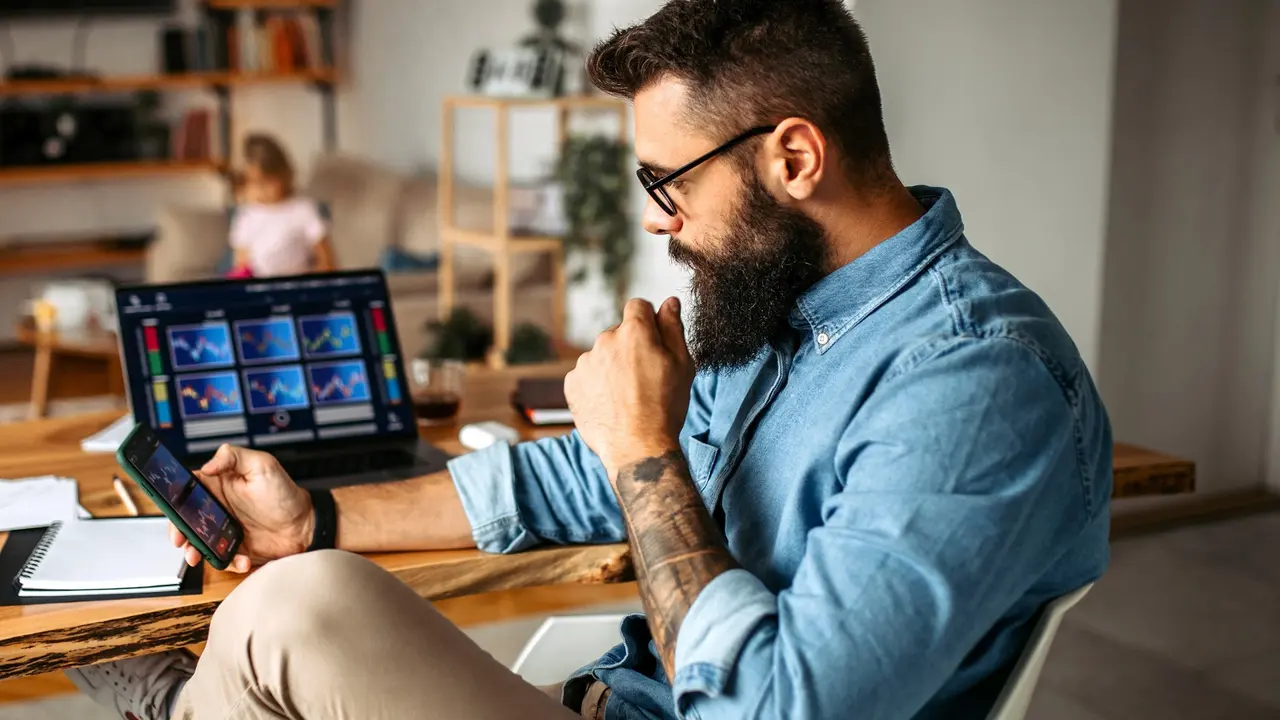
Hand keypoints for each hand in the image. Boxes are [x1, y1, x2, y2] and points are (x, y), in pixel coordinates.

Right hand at [168, 444, 312, 572]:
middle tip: (181, 539)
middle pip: (186, 519)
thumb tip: (208, 464)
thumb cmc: (286, 493)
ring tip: (198, 556)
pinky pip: (221, 558)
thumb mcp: (263, 465)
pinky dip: (227, 561)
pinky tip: (241, 559)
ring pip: (198, 542)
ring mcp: (224, 530)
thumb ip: (234, 457)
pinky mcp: (234, 549)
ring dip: (194, 551)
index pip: (188, 489)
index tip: (173, 511)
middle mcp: (218, 508)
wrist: (305, 525)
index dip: (176, 500)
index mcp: (219, 485)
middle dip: (179, 531)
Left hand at [564, 297, 694, 476]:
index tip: (654, 341)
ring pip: (602, 355)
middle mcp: (605, 341)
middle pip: (619, 332)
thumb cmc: (664, 407)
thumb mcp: (682, 364)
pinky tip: (611, 403)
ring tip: (628, 395)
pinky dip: (597, 384)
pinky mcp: (572, 383)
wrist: (637, 447)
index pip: (638, 306)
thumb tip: (669, 302)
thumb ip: (673, 327)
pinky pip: (587, 375)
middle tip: (645, 377)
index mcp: (634, 332)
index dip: (648, 321)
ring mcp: (585, 363)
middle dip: (630, 347)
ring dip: (613, 366)